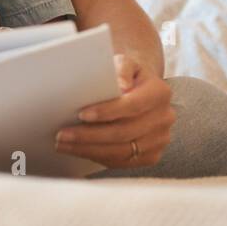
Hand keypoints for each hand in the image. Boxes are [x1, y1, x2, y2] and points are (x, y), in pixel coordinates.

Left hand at [53, 53, 174, 168]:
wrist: (139, 91)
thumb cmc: (125, 76)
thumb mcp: (124, 63)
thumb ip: (121, 68)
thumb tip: (121, 85)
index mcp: (160, 92)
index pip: (132, 105)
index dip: (107, 112)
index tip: (81, 115)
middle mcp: (164, 118)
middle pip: (124, 132)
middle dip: (89, 135)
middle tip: (62, 134)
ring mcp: (160, 140)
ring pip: (120, 150)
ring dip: (88, 149)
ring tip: (63, 144)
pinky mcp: (151, 156)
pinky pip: (121, 161)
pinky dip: (97, 156)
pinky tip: (78, 150)